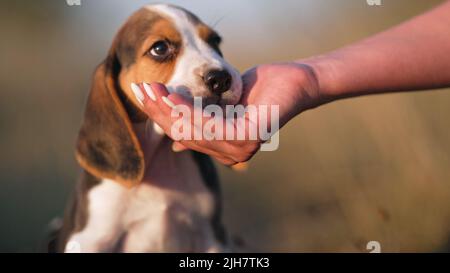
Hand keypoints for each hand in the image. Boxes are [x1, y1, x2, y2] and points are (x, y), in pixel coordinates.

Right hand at [137, 62, 320, 164]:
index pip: (185, 136)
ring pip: (195, 131)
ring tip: (153, 90)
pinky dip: (190, 110)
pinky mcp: (249, 137)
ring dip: (170, 110)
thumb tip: (177, 142)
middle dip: (160, 113)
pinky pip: (211, 125)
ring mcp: (241, 149)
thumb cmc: (256, 92)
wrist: (292, 81)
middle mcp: (231, 154)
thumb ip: (200, 123)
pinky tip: (174, 96)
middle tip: (141, 90)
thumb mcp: (221, 108)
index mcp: (223, 150)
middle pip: (186, 135)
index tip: (144, 96)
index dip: (162, 117)